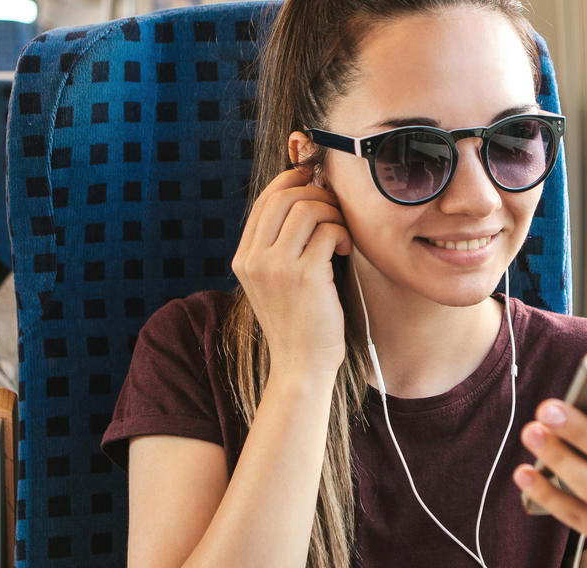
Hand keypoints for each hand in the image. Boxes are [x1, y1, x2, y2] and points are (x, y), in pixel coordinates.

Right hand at [231, 168, 352, 377]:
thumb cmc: (297, 320)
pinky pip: (328, 231)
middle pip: (284, 197)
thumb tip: (304, 196)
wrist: (300, 364)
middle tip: (334, 211)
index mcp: (243, 258)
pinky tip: (343, 250)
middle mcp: (254, 259)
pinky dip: (342, 234)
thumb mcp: (274, 280)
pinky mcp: (305, 276)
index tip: (313, 182)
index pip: (264, 201)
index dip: (291, 182)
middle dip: (316, 194)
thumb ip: (278, 244)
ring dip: (332, 213)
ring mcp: (277, 267)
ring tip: (340, 233)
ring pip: (307, 209)